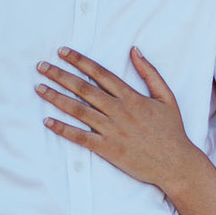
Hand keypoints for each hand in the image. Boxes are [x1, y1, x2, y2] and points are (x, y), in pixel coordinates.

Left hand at [37, 46, 194, 190]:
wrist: (176, 164)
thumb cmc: (172, 131)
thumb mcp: (167, 97)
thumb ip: (150, 73)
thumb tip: (135, 50)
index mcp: (132, 97)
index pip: (100, 73)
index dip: (80, 61)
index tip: (63, 52)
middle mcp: (119, 111)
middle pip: (84, 88)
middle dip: (60, 75)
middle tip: (42, 66)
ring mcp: (112, 130)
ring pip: (78, 110)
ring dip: (56, 98)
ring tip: (39, 88)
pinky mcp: (108, 149)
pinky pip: (81, 138)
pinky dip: (63, 129)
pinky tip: (48, 121)